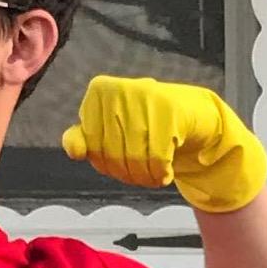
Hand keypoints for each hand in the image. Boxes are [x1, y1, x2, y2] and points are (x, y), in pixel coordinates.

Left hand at [60, 76, 266, 213]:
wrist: (193, 114)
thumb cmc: (147, 122)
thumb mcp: (112, 128)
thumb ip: (86, 139)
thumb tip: (73, 150)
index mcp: (99, 90)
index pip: (91, 146)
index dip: (105, 165)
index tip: (120, 165)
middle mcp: (118, 89)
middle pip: (112, 155)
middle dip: (127, 175)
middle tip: (141, 176)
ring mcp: (144, 97)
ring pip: (134, 159)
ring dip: (145, 178)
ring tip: (153, 176)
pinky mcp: (168, 110)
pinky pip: (157, 159)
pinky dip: (161, 174)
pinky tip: (166, 172)